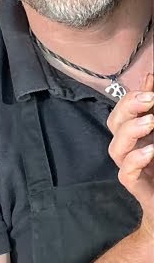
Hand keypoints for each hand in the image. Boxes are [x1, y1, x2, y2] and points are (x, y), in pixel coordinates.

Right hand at [108, 73, 153, 230]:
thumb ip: (153, 110)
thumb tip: (151, 77)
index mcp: (134, 135)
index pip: (122, 111)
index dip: (132, 96)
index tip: (151, 83)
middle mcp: (127, 149)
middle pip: (114, 125)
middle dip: (129, 109)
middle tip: (150, 99)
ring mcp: (128, 167)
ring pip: (116, 147)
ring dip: (131, 132)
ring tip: (152, 122)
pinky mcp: (134, 185)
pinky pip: (126, 172)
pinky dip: (136, 160)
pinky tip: (151, 151)